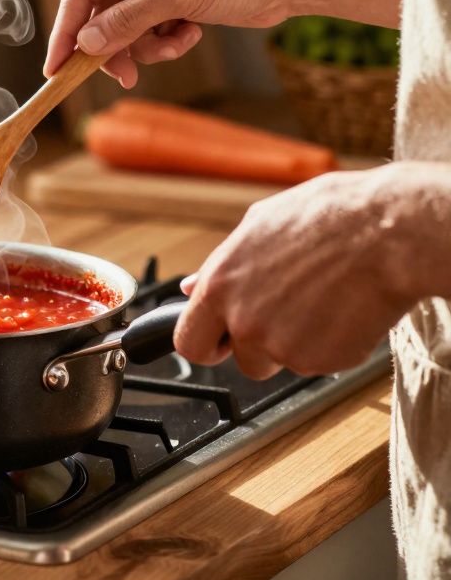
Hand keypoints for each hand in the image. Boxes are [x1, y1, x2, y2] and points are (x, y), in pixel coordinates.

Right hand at [45, 0, 298, 87]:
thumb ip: (125, 22)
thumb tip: (85, 45)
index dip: (66, 33)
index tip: (55, 69)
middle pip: (101, 16)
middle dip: (117, 47)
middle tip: (125, 76)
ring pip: (123, 30)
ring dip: (147, 47)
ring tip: (176, 46)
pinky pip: (146, 32)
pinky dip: (165, 42)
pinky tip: (191, 34)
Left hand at [174, 164, 444, 378]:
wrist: (390, 230)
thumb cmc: (330, 216)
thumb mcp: (259, 225)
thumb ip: (220, 265)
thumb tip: (190, 287)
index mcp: (220, 287)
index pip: (188, 343)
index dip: (205, 344)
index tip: (218, 341)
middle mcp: (245, 322)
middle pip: (240, 361)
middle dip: (255, 350)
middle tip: (284, 319)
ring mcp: (283, 346)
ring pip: (283, 362)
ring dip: (298, 343)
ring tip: (323, 300)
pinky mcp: (322, 361)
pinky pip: (320, 363)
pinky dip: (332, 344)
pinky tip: (345, 308)